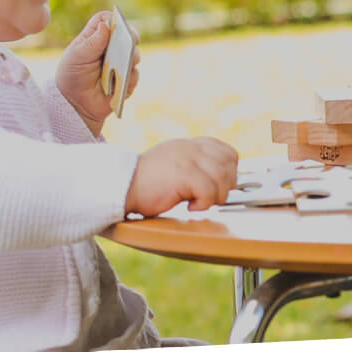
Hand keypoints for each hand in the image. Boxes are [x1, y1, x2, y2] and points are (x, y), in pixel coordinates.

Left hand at [56, 10, 140, 137]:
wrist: (75, 104)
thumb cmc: (72, 77)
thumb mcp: (77, 58)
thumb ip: (92, 43)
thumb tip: (105, 26)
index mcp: (96, 37)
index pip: (108, 20)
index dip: (115, 20)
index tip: (118, 26)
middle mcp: (111, 48)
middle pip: (128, 35)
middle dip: (130, 39)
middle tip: (129, 44)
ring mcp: (121, 63)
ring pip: (136, 55)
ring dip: (130, 60)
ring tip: (118, 69)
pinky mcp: (127, 79)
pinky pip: (135, 75)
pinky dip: (128, 79)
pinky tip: (116, 86)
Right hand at [125, 137, 239, 215]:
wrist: (122, 186)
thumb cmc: (145, 183)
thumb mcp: (173, 164)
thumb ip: (193, 165)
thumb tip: (219, 179)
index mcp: (189, 145)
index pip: (227, 151)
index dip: (230, 171)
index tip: (221, 186)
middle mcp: (191, 148)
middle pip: (229, 163)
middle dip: (226, 185)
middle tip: (211, 198)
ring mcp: (188, 159)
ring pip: (223, 176)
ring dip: (216, 195)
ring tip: (200, 202)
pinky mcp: (184, 174)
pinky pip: (209, 190)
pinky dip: (205, 203)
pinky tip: (191, 206)